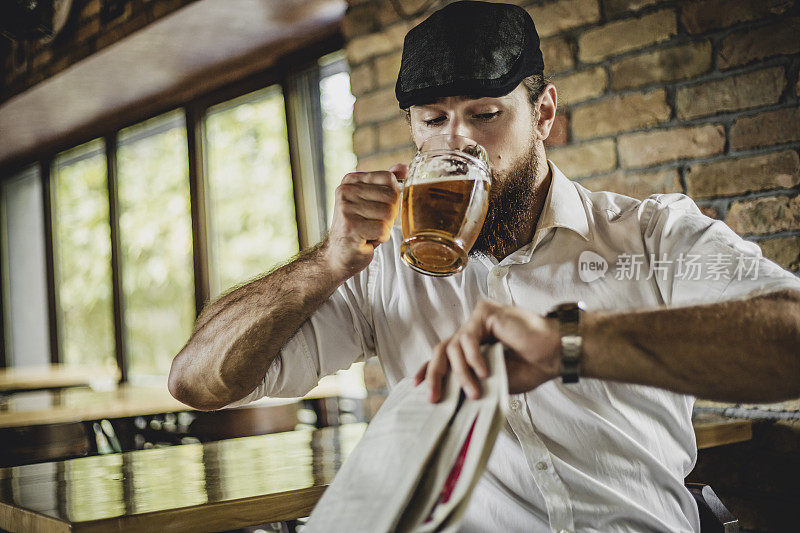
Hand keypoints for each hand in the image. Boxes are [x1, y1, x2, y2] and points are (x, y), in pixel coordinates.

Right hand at [323, 164, 406, 278]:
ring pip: (388, 214)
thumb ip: (387, 184)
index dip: (391, 198)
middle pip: (391, 197)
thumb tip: (404, 167)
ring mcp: (346, 208)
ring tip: (368, 231)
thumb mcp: (372, 202)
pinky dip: (380, 239)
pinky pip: (383, 230)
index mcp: (351, 180)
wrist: (338, 255)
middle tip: (372, 224)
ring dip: (384, 228)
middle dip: (389, 216)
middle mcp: (345, 191)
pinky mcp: (350, 226)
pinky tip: (366, 240)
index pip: (389, 179)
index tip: (376, 209)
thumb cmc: (360, 228)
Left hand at [414, 300, 561, 401]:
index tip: (417, 385)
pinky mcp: (485, 313)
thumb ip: (471, 382)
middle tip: (434, 397)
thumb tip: (448, 395)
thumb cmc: (531, 366)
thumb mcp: (493, 381)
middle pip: (442, 349)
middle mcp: (473, 330)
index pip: (444, 355)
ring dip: (462, 373)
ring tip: (474, 391)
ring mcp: (478, 320)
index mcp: (474, 345)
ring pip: (453, 346)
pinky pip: (468, 337)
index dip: (429, 369)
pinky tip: (484, 372)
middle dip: (435, 374)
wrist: (554, 354)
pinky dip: (474, 358)